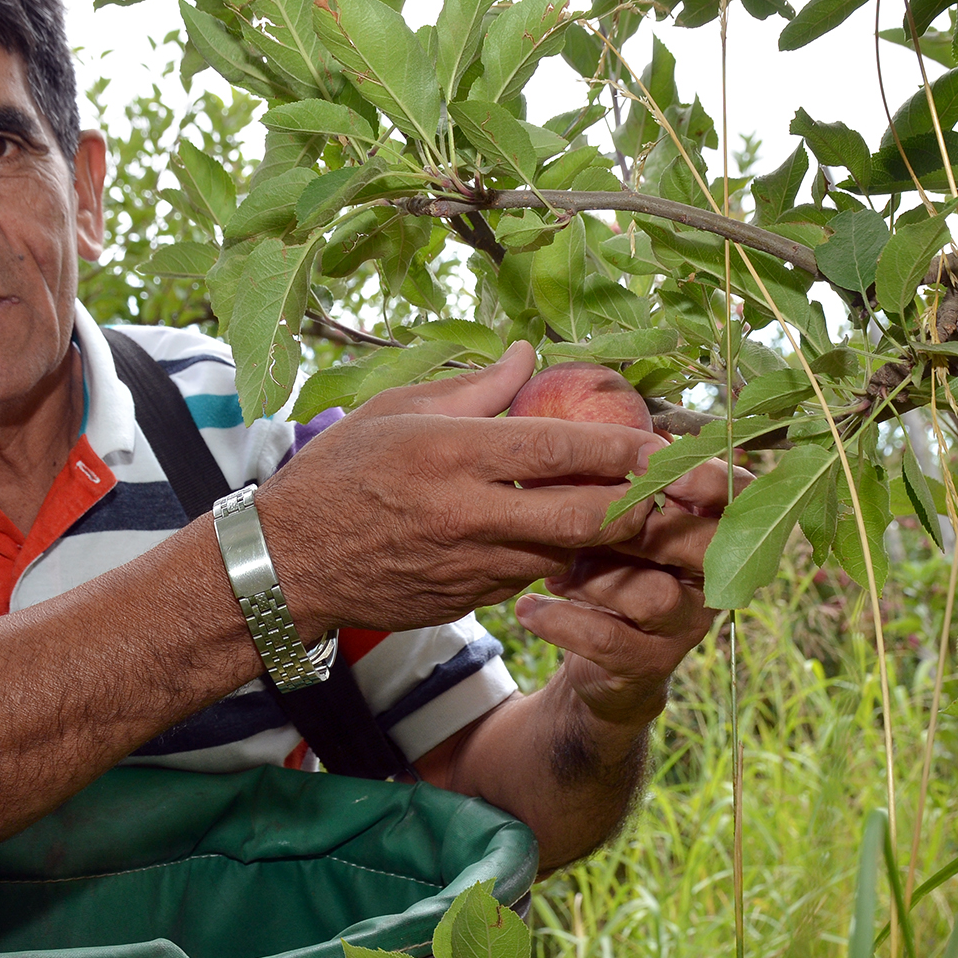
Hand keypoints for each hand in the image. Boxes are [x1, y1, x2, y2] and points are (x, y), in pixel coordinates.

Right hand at [257, 342, 669, 637]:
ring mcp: (472, 566)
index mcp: (451, 454)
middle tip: (668, 488)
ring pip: (567, 554)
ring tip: (633, 508)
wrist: (288, 563)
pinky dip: (557, 557)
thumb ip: (473, 387)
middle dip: (639, 505)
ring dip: (603, 536)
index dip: (620, 447)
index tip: (661, 440)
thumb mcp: (397, 410)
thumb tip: (529, 357)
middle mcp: (469, 514)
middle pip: (583, 517)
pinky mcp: (470, 600)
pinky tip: (566, 536)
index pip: (557, 450)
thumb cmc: (339, 473)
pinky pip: (531, 577)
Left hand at [515, 456, 752, 723]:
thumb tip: (593, 431)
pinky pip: (609, 640)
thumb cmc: (607, 561)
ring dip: (596, 579)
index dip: (710, 480)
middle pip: (706, 547)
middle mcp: (711, 578)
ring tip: (554, 572)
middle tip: (592, 516)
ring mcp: (686, 626)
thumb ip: (619, 480)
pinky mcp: (651, 664)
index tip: (661, 463)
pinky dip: (561, 620)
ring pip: (654, 597)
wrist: (598, 655)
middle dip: (646, 527)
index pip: (739, 498)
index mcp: (711, 529)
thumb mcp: (614, 517)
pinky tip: (528, 607)